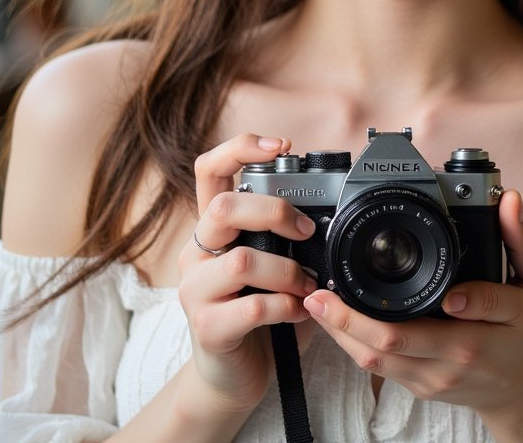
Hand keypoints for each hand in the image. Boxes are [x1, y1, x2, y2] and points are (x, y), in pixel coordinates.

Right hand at [176, 133, 317, 413]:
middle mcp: (195, 252)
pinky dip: (286, 307)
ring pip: (242, 260)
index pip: (209, 169)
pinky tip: (298, 312)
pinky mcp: (206, 327)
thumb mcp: (271, 263)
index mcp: (212, 228)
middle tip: (307, 232)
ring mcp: (195, 290)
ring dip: (289, 272)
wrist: (233, 376)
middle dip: (274, 211)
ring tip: (308, 286)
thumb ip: (283, 236)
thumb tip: (328, 210)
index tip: (281, 146)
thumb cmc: (260, 311)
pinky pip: (253, 307)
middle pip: (224, 207)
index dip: (240, 148)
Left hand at [301, 190, 522, 419]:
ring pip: (380, 359)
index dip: (465, 299)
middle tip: (321, 295)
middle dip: (353, 320)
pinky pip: (379, 367)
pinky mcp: (419, 386)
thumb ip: (522, 240)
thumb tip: (509, 200)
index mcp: (494, 327)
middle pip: (400, 342)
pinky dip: (352, 343)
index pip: (477, 309)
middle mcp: (458, 357)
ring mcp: (435, 376)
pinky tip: (333, 321)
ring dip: (343, 333)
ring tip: (315, 304)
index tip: (446, 291)